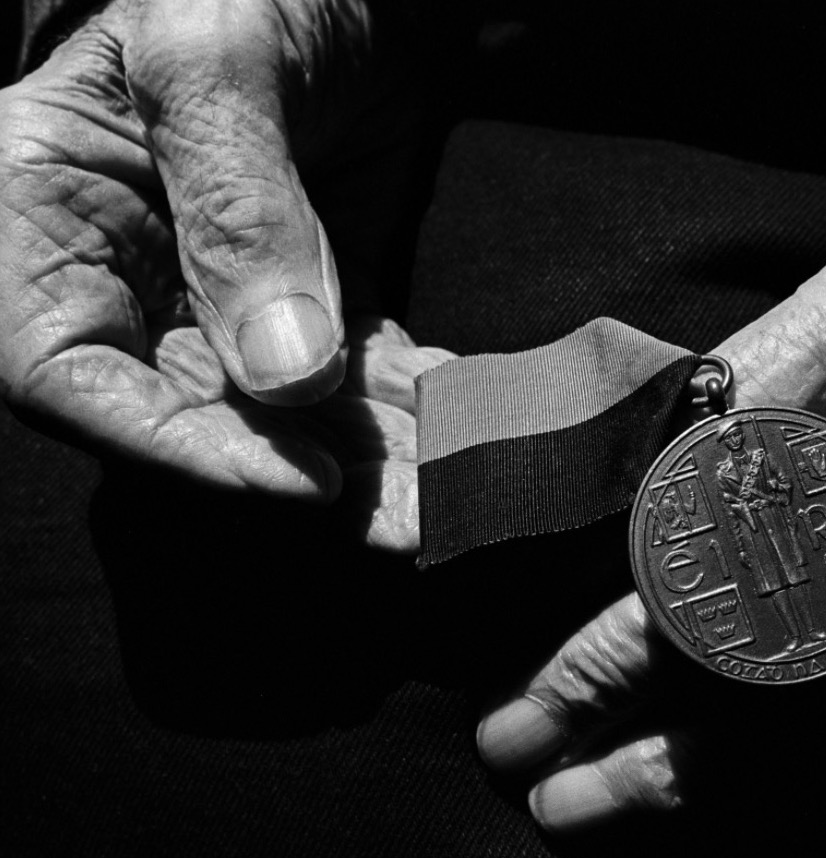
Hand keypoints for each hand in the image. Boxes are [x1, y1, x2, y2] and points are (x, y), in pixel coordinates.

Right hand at [0, 0, 444, 505]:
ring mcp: (227, 296)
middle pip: (200, 415)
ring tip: (457, 499)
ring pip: (295, 411)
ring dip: (380, 460)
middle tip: (414, 518)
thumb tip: (287, 374)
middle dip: (309, 472)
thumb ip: (239, 211)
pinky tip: (472, 429)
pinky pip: (362, 372)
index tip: (291, 479)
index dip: (173, 445)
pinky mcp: (317, 295)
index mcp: (47, 218)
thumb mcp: (219, 64)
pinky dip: (417, 405)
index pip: (68, 375)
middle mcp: (129, 278)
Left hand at [475, 193, 825, 829]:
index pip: (709, 464)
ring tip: (589, 807)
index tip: (515, 616)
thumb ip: (763, 362)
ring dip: (700, 769)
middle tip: (513, 743)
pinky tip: (759, 831)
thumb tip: (630, 457)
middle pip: (757, 590)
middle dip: (614, 684)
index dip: (597, 554)